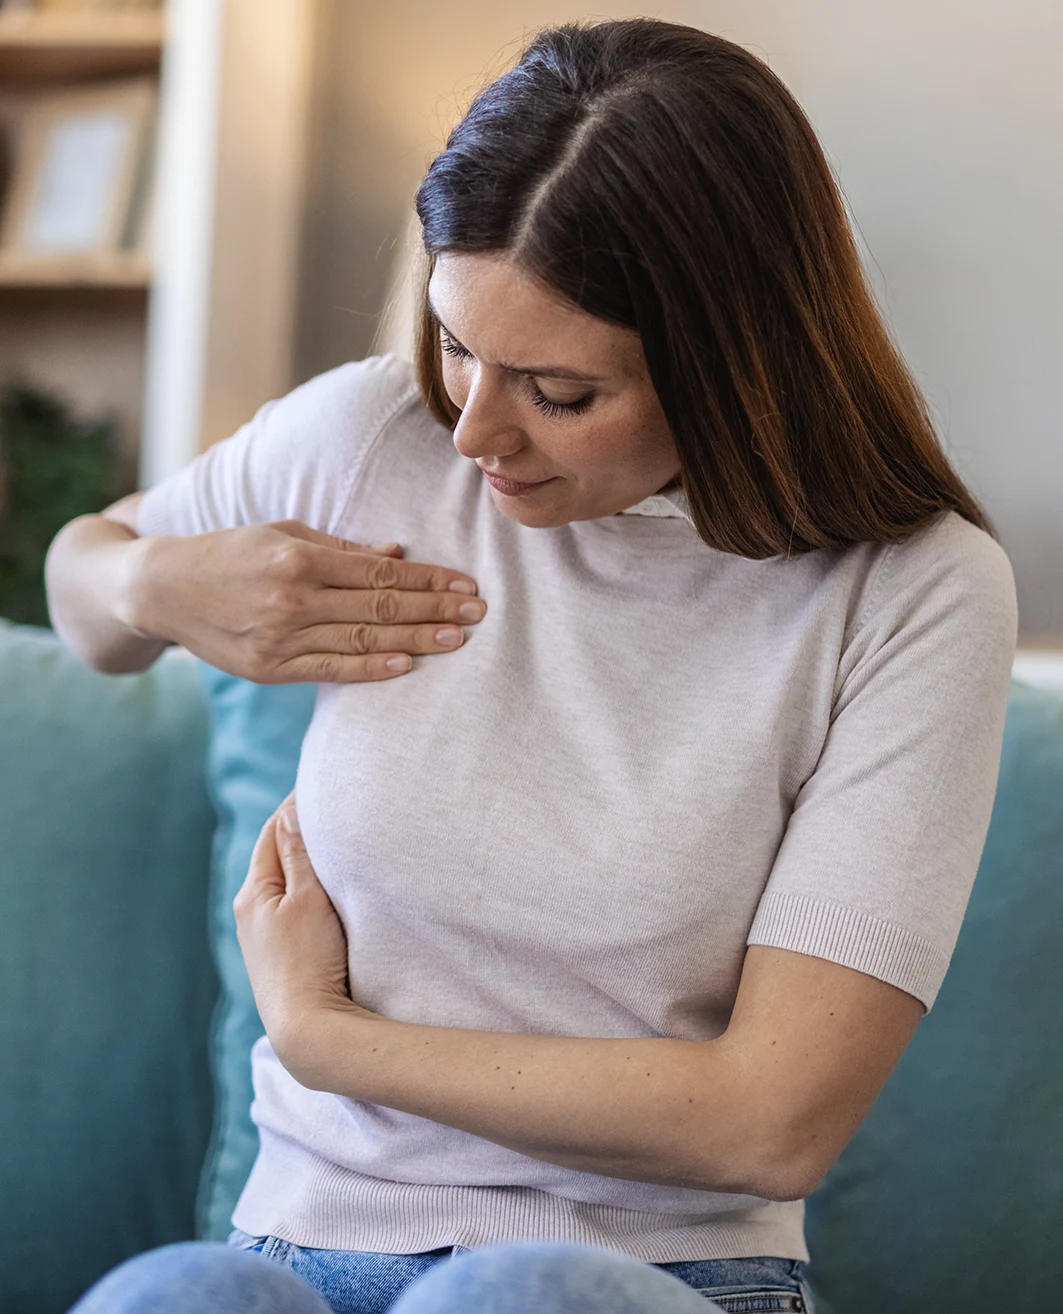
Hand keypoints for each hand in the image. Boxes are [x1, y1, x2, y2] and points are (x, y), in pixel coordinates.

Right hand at [123, 520, 486, 682]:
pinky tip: (406, 665)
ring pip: (363, 639)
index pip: (381, 572)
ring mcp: (281, 636)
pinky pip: (330, 670)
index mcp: (301, 558)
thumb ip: (340, 548)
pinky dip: (370, 668)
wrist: (160, 588)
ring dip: (415, 639)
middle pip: (380, 605)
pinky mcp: (269, 668)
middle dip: (434, 609)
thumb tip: (397, 554)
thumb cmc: (228, 553)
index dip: (428, 579)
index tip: (465, 584)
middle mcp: (294, 597)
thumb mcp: (281, 534)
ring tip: (457, 640)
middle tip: (478, 613)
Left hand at [233, 792, 368, 1072]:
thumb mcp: (307, 899)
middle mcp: (251, 912)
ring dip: (306, 862)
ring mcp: (264, 936)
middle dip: (302, 831)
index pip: (276, 830)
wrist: (308, 1031)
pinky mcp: (282, 956)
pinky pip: (294, 908)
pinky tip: (329, 893)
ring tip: (335, 844)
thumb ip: (299, 853)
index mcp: (253, 892)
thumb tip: (291, 809)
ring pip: (287, 882)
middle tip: (335, 808)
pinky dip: (309, 889)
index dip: (299, 805)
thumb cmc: (309, 962)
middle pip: (278, 854)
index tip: (326, 785)